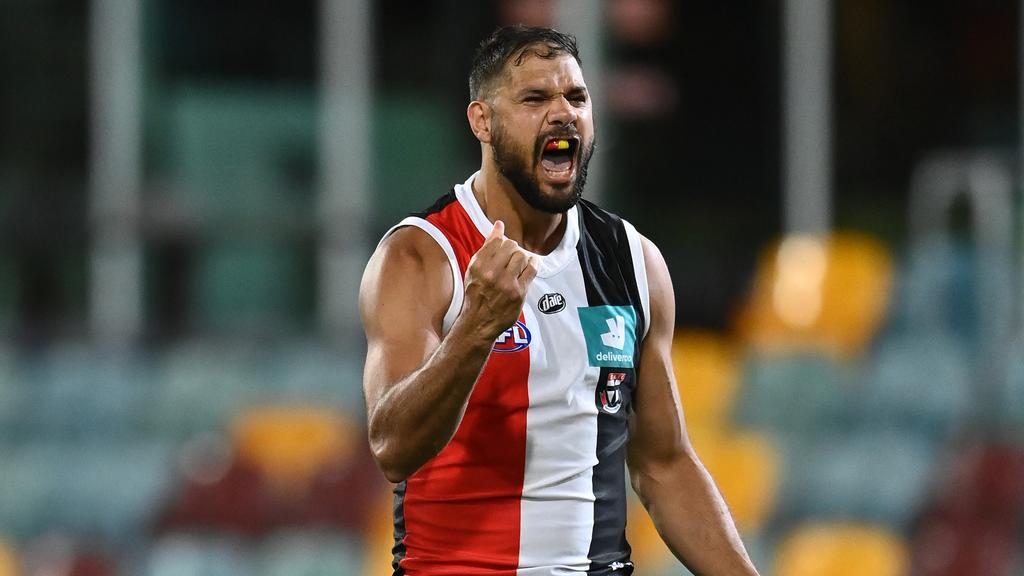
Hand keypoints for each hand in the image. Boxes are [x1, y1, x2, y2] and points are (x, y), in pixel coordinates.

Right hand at [459, 220, 539, 342]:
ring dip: (521, 257)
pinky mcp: (519, 292)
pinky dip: (533, 264)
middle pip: (511, 246)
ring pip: (521, 256)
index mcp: (478, 265)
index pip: (496, 241)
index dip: (502, 240)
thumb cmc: (476, 294)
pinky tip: (531, 263)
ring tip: (518, 262)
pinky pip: (531, 270)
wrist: (479, 321)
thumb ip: (486, 247)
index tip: (504, 244)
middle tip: (511, 256)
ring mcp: (506, 283)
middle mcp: (492, 273)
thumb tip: (498, 225)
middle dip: (512, 249)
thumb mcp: (474, 269)